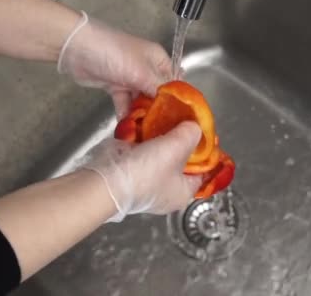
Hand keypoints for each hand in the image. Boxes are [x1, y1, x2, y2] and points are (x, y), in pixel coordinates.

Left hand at [58, 11, 171, 117]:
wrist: (78, 49)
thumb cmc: (113, 53)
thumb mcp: (142, 72)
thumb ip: (158, 88)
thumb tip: (170, 102)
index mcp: (157, 58)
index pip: (173, 79)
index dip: (176, 96)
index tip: (178, 116)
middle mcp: (146, 67)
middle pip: (156, 92)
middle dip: (157, 108)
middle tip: (161, 127)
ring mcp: (129, 76)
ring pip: (140, 99)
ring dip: (141, 113)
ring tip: (145, 130)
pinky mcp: (114, 85)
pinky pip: (125, 102)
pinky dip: (126, 112)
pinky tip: (128, 124)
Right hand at [82, 122, 202, 221]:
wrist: (104, 181)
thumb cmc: (145, 172)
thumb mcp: (176, 148)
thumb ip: (190, 134)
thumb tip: (196, 127)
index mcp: (183, 192)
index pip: (204, 171)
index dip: (207, 151)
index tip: (206, 132)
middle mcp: (167, 189)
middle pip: (182, 160)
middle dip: (183, 140)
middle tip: (185, 120)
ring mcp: (147, 180)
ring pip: (161, 154)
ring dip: (163, 136)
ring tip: (168, 117)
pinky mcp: (130, 170)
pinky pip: (143, 151)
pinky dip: (146, 138)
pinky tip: (149, 122)